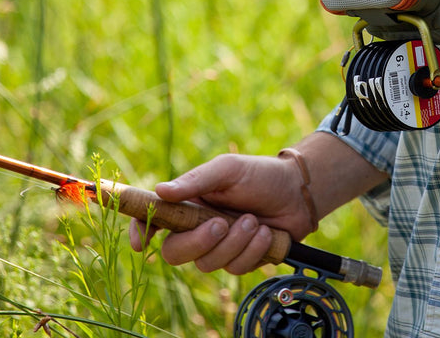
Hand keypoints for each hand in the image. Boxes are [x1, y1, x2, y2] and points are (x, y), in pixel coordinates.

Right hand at [128, 153, 309, 274]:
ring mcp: (219, 247)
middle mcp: (198, 228)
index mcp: (189, 203)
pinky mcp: (240, 260)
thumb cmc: (260, 174)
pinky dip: (254, 250)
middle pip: (176, 253)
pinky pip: (236, 269)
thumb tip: (160, 191)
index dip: (141, 232)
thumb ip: (196, 180)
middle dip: (199, 241)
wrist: (298, 192)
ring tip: (254, 220)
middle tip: (222, 222)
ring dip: (235, 242)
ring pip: (208, 264)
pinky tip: (267, 233)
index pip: (155, 221)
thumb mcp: (228, 169)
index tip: (141, 243)